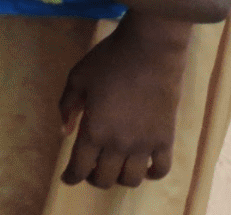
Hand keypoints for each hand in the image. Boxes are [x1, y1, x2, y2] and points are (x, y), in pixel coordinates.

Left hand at [58, 13, 190, 187]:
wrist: (149, 51)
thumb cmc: (109, 60)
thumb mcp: (78, 78)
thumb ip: (67, 107)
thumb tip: (64, 132)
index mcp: (94, 130)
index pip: (80, 166)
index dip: (71, 177)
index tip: (68, 179)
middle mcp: (119, 144)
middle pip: (105, 178)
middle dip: (92, 177)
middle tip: (89, 168)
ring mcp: (145, 145)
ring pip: (131, 179)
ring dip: (119, 178)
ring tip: (113, 167)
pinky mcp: (166, 139)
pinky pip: (161, 170)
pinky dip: (151, 174)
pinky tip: (144, 168)